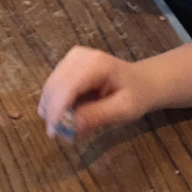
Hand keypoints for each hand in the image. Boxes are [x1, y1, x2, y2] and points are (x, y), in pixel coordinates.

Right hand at [39, 47, 154, 138]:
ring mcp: (71, 58)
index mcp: (97, 64)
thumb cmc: (136, 95)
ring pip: (50, 87)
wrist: (141, 81)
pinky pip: (53, 86)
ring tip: (66, 126)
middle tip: (58, 135)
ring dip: (52, 109)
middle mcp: (79, 56)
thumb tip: (71, 126)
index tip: (53, 133)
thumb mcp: (124, 110)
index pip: (68, 86)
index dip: (57, 109)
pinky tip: (67, 113)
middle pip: (55, 85)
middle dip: (52, 112)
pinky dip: (55, 103)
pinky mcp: (67, 64)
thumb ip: (98, 116)